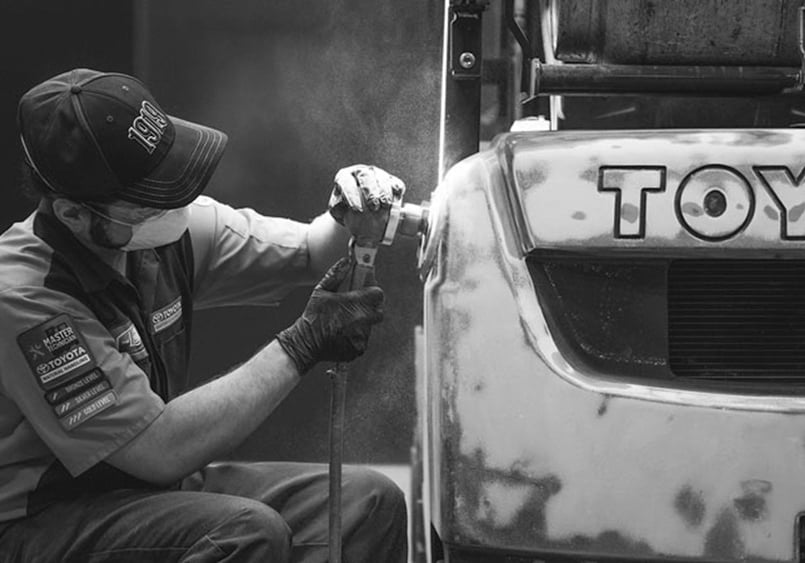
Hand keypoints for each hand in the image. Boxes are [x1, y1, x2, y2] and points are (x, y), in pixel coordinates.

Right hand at [276, 257, 384, 374]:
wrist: (305, 343)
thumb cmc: (312, 317)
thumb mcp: (320, 291)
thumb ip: (336, 275)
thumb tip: (346, 262)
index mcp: (353, 304)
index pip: (378, 293)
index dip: (372, 290)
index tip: (366, 289)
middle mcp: (361, 321)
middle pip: (378, 309)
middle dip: (370, 305)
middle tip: (358, 305)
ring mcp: (361, 336)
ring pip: (371, 324)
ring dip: (363, 320)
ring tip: (346, 320)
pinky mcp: (359, 348)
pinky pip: (364, 337)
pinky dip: (357, 334)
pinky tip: (344, 331)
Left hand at [329, 164, 405, 224]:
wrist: (358, 210)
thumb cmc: (346, 210)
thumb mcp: (338, 211)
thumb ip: (338, 210)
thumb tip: (343, 210)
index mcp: (344, 177)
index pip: (346, 182)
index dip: (352, 195)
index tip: (357, 210)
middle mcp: (360, 172)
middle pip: (365, 176)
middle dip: (370, 191)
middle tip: (374, 207)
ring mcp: (376, 174)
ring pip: (381, 177)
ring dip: (384, 191)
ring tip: (386, 205)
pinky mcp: (390, 179)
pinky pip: (395, 181)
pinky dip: (397, 187)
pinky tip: (398, 194)